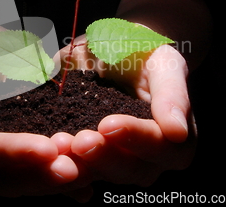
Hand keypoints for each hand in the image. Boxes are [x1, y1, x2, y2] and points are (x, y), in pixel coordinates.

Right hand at [0, 19, 87, 197]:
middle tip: (75, 168)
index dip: (14, 153)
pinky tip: (85, 190)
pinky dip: (57, 185)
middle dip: (40, 174)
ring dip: (53, 181)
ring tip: (86, 173)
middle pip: (2, 178)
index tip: (48, 149)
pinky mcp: (7, 165)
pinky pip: (32, 178)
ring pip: (21, 184)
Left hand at [60, 35, 196, 185]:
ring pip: (101, 174)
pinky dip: (63, 163)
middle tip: (79, 141)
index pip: (161, 146)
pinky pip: (78, 168)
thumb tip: (177, 132)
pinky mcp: (91, 159)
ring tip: (59, 144)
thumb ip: (172, 94)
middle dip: (103, 155)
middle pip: (131, 169)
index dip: (135, 138)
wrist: (118, 51)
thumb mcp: (164, 63)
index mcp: (176, 140)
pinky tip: (48, 151)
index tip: (108, 124)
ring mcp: (118, 163)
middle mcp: (149, 159)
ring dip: (79, 164)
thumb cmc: (146, 54)